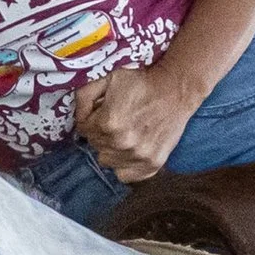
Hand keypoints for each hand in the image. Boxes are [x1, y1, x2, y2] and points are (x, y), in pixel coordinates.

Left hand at [74, 62, 199, 182]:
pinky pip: (125, 175)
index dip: (90, 118)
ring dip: (111, 149)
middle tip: (116, 121)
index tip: (101, 112)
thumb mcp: (109, 79)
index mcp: (107, 123)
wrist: (175, 91)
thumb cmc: (142, 83)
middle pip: (95, 145)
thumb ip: (86, 95)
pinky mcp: (151, 165)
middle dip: (100, 132)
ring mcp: (137, 157)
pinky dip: (125, 165)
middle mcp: (121, 143)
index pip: (83, 129)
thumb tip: (78, 115)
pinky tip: (131, 150)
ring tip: (124, 135)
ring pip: (107, 161)